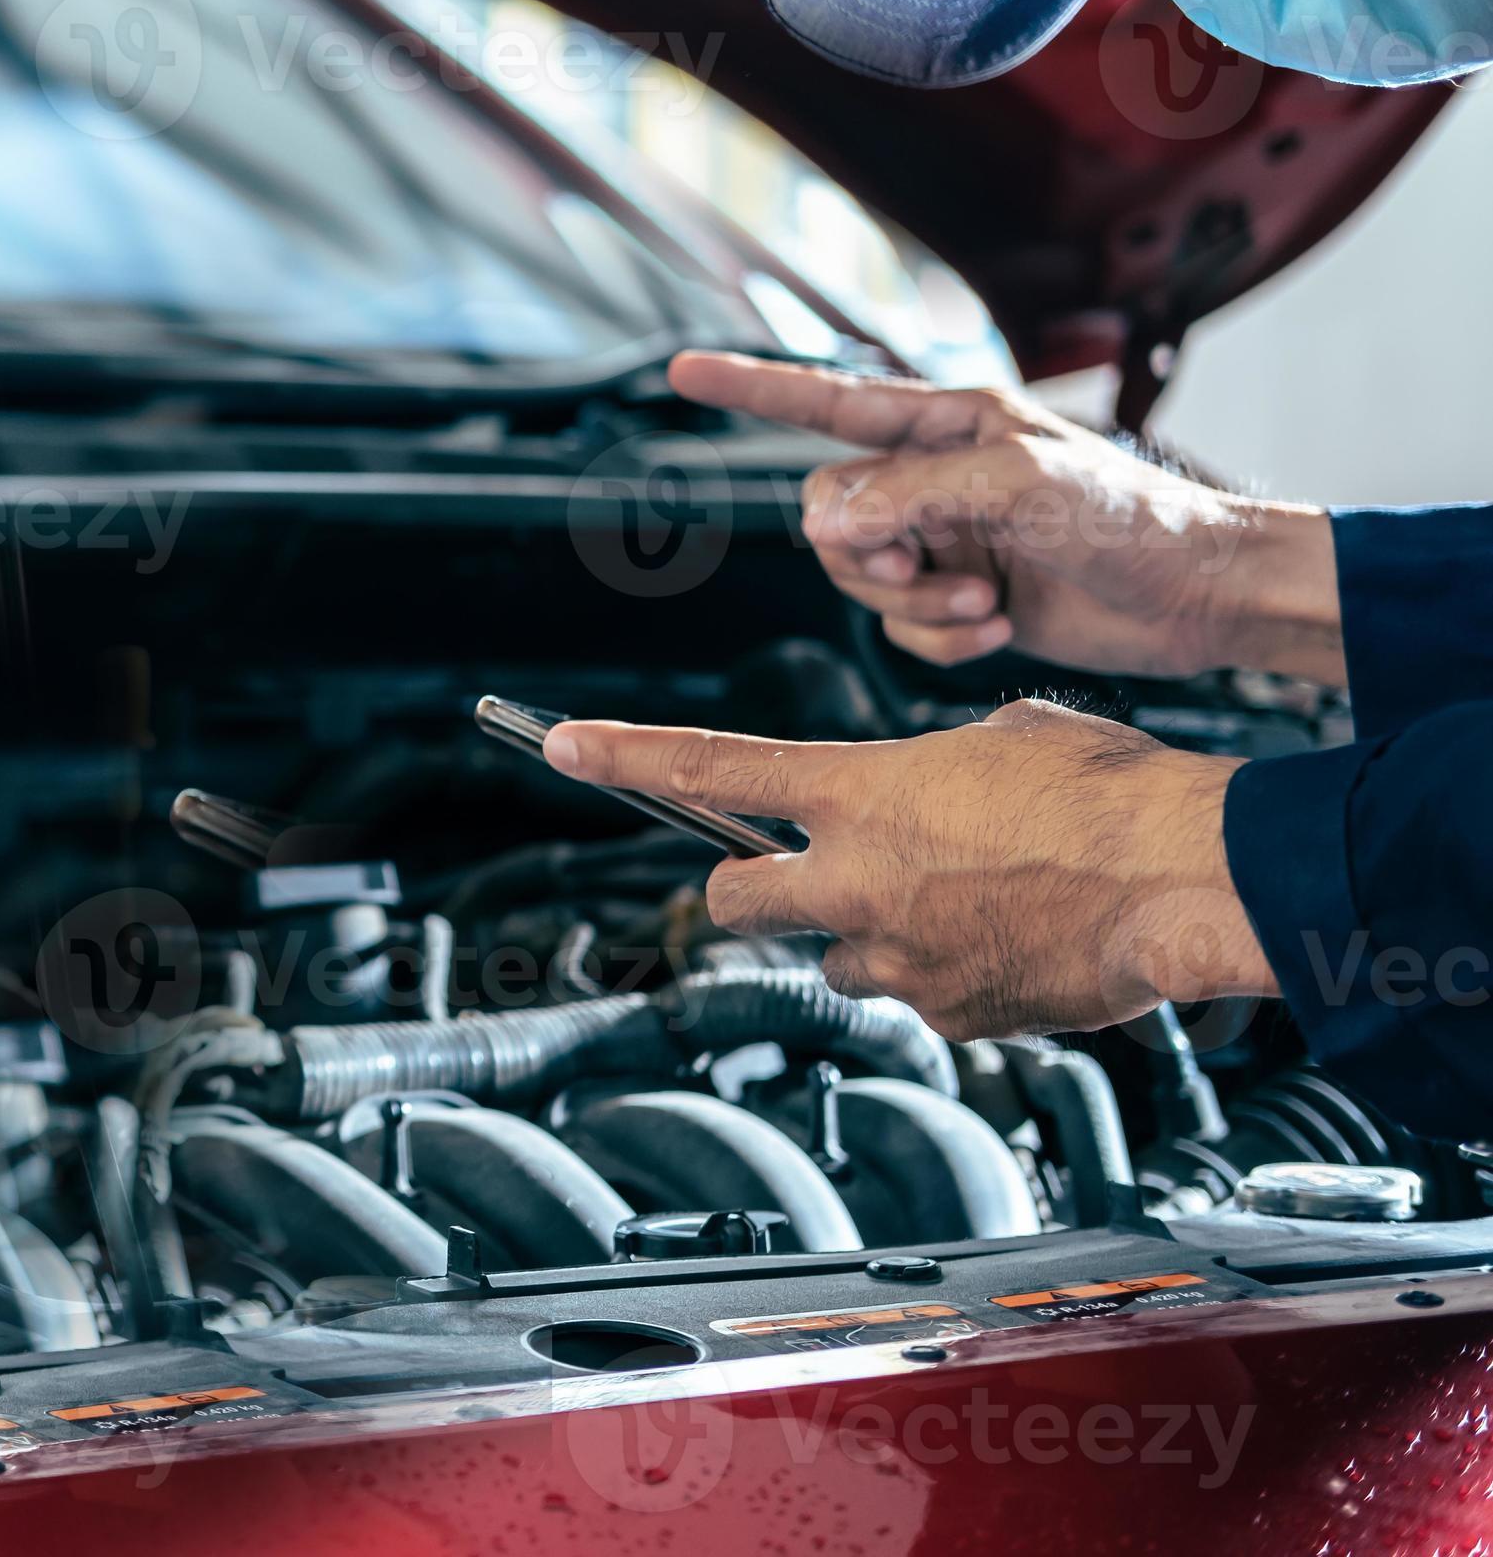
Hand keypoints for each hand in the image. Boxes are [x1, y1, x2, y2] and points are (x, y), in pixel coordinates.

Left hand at [543, 699, 1276, 1037]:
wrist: (1191, 876)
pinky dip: (951, 976)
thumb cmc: (1114, 790)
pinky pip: (922, 997)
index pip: (707, 770)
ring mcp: (895, 956)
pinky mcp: (948, 1013)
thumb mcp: (1003, 739)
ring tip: (964, 905)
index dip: (623, 757)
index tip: (561, 745)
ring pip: (838, 959)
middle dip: (748, 893)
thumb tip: (920, 803)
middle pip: (735, 902)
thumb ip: (929, 772)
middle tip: (786, 882)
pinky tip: (1017, 944)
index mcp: (858, 791)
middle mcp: (855, 878)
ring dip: (871, 938)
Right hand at [668, 351, 1342, 682]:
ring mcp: (946, 540)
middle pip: (827, 515)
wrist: (1202, 594)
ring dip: (914, 603)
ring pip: (858, 580)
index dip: (748, 387)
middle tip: (924, 565)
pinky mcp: (963, 599)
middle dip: (866, 554)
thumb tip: (826, 525)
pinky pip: (899, 629)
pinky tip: (997, 626)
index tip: (682, 370)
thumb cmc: (1134, 513)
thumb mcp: (1019, 483)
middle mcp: (934, 478)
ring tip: (984, 599)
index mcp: (944, 422)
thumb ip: (911, 494)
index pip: (823, 400)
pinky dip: (939, 638)